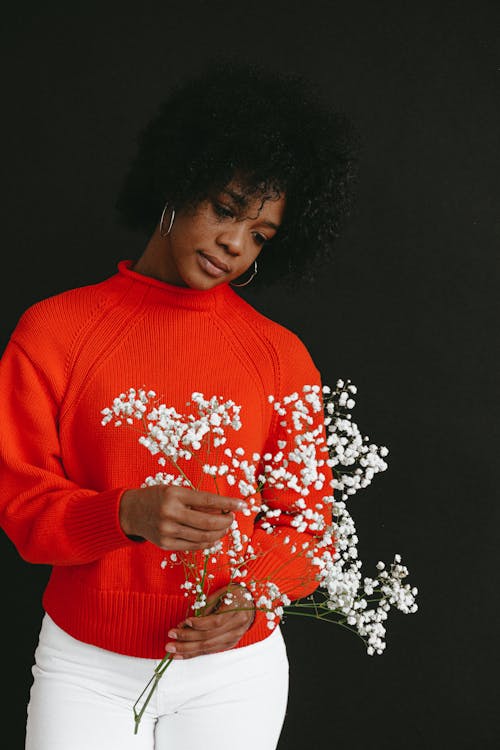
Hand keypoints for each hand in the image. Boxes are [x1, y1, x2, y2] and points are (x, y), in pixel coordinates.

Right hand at [119, 485, 245, 549]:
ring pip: (202, 537)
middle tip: (232, 519)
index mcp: (174, 494)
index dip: (227, 504)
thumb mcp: (175, 491)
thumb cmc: (157, 497)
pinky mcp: (165, 544)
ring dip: (219, 533)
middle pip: (207, 523)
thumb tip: (223, 510)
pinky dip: (207, 543)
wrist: (131, 512)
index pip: (208, 500)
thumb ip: (196, 501)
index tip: (242, 505)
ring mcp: (167, 531)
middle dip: (225, 522)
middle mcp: (170, 513)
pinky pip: (193, 546)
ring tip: (224, 528)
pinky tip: (214, 538)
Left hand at [164, 584, 255, 658]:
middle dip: (187, 639)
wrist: (250, 603)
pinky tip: (182, 654)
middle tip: (170, 637)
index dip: (199, 623)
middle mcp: (236, 628)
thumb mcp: (221, 593)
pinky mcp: (229, 645)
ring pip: (208, 647)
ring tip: (172, 650)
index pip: (216, 622)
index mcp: (236, 611)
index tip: (185, 621)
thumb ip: (206, 605)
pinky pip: (210, 651)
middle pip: (209, 637)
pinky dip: (194, 653)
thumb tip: (188, 622)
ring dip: (188, 650)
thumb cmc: (233, 594)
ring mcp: (233, 638)